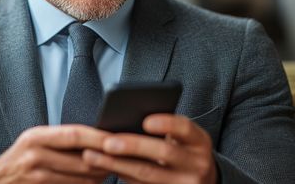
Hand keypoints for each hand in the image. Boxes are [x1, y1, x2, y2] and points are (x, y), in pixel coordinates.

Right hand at [0, 124, 110, 183]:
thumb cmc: (23, 156)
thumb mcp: (35, 140)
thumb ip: (61, 138)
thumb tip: (97, 136)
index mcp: (36, 136)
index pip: (74, 135)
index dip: (98, 137)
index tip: (117, 138)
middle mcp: (35, 155)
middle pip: (81, 160)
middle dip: (104, 160)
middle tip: (122, 158)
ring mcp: (36, 177)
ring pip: (80, 179)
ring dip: (100, 176)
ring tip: (111, 169)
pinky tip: (95, 181)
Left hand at [82, 114, 217, 183]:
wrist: (201, 180)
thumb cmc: (183, 150)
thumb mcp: (183, 138)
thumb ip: (165, 127)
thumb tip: (128, 117)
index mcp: (199, 141)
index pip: (185, 128)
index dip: (166, 123)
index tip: (145, 121)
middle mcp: (197, 164)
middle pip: (164, 152)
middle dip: (133, 146)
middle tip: (107, 142)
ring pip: (148, 174)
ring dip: (117, 164)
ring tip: (93, 155)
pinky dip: (122, 176)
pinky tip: (104, 168)